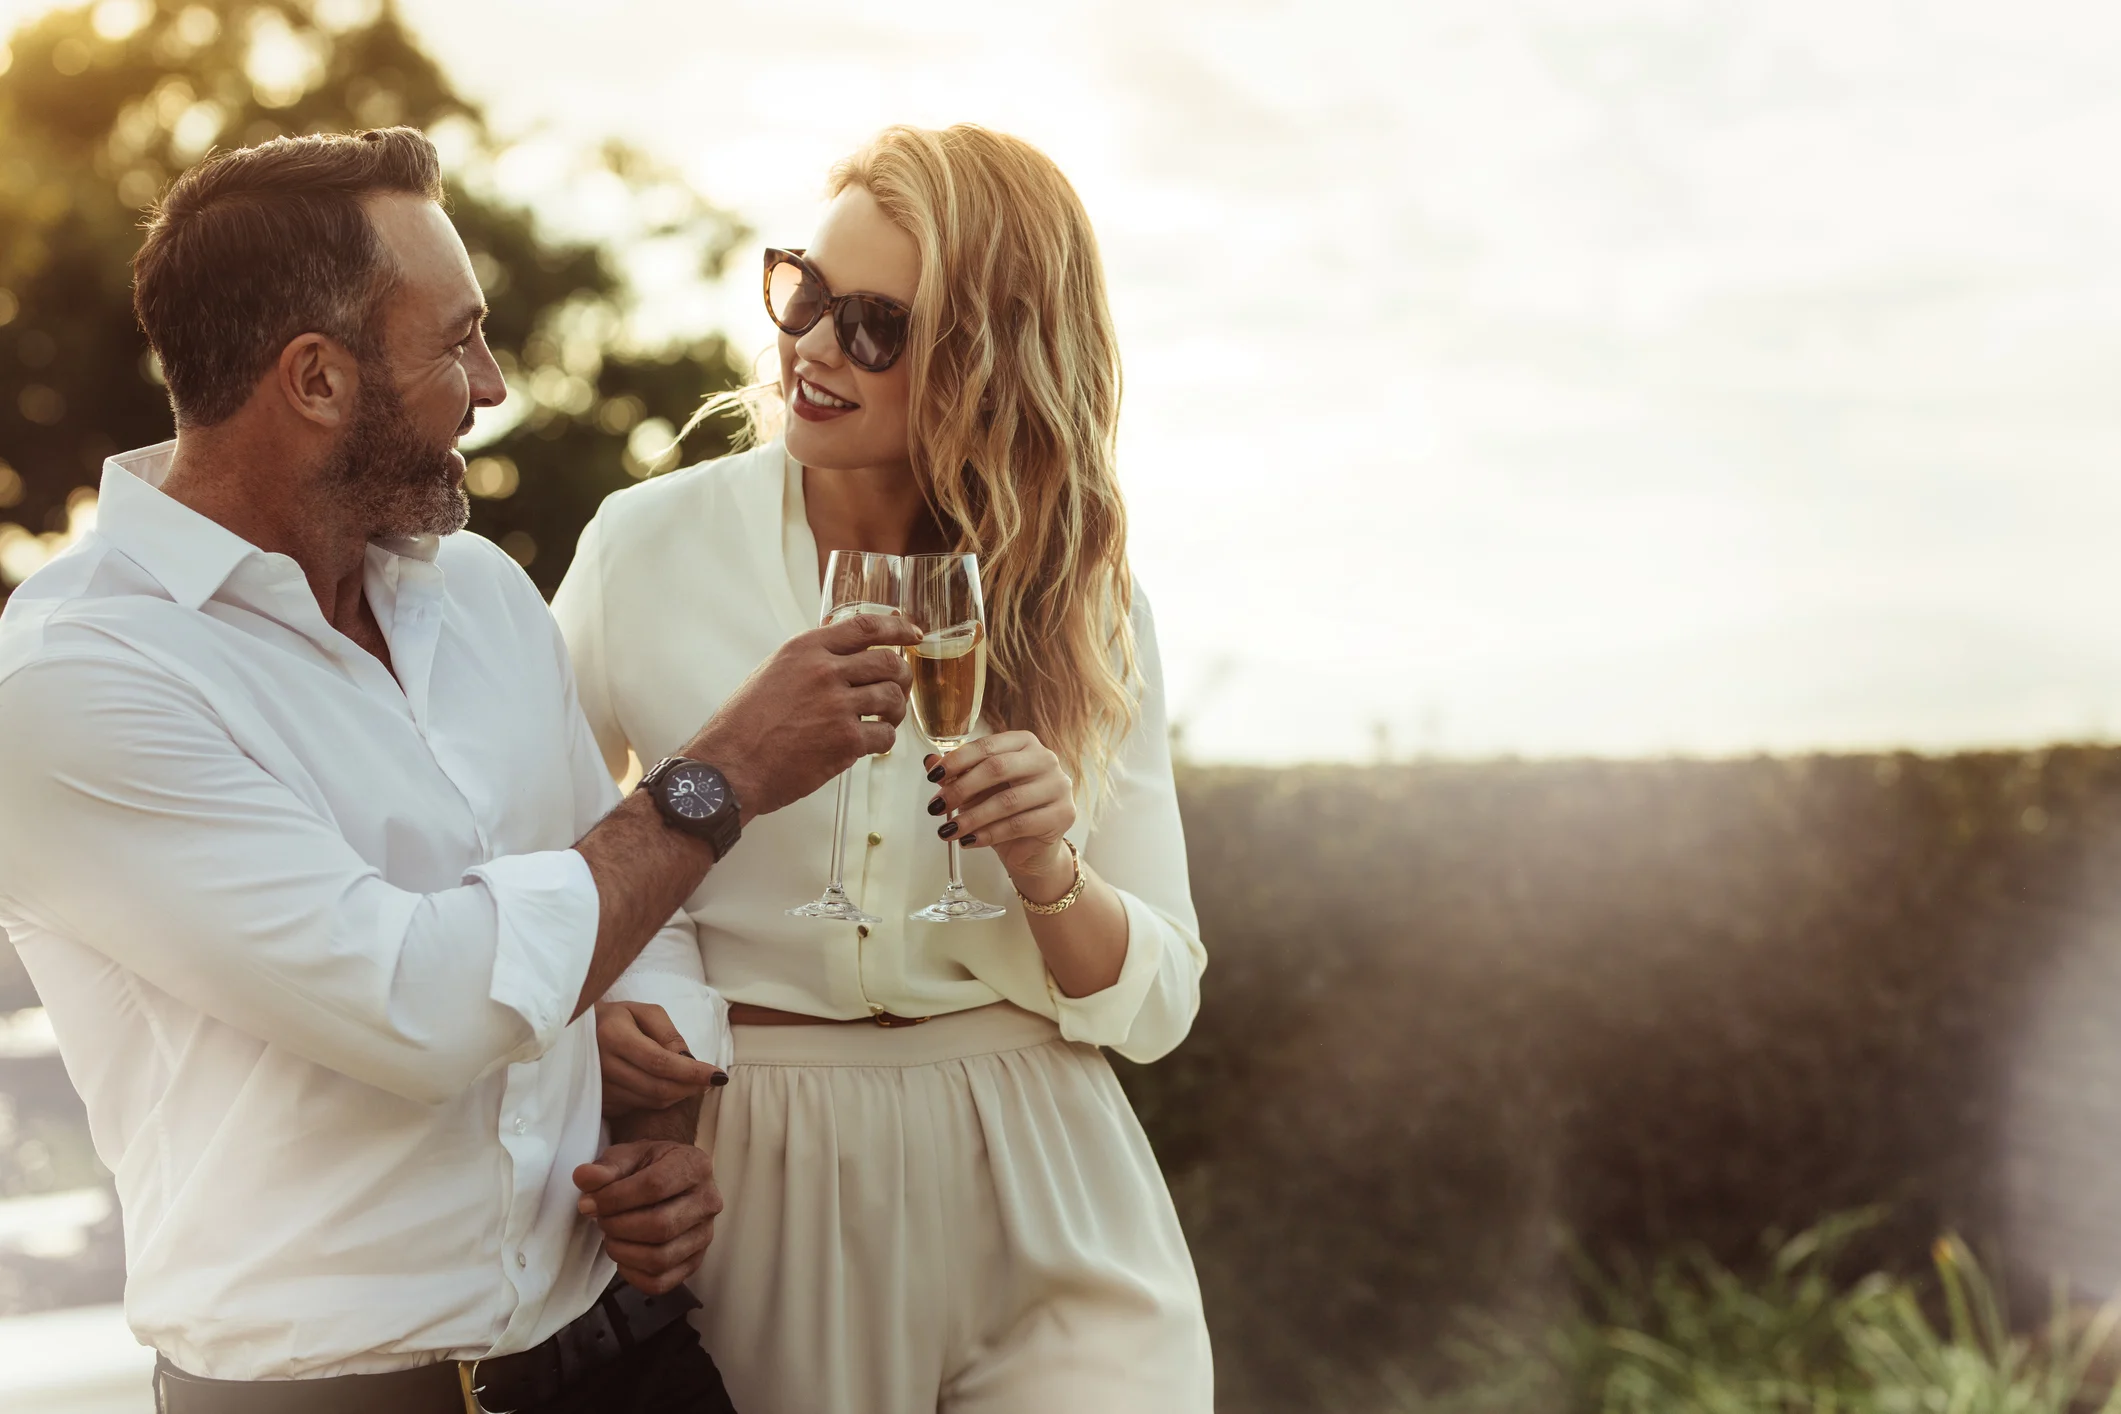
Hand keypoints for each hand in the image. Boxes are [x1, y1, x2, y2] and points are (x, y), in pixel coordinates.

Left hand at [573, 1140, 721, 1294]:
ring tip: (610, 1237)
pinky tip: (622, 1257)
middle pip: (660, 1226)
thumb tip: (584, 1178)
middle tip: (601, 1220)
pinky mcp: (695, 1262)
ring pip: (660, 1258)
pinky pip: (662, 1283)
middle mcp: (709, 1202)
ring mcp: (705, 1235)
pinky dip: (633, 1275)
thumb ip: (606, 1167)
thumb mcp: (629, 1155)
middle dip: (618, 1227)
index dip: (615, 1198)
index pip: (655, 1187)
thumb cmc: (649, 1165)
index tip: (590, 1202)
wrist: (670, 1176)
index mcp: (695, 1166)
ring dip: (623, 1252)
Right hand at [595, 1001, 723, 1115]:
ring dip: (679, 1095)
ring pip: (651, 1101)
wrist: (577, 1034)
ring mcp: (598, 1088)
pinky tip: (665, 1085)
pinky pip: (639, 1107)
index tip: (719, 1076)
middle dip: (691, 1087)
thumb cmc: (618, 1018)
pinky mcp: (600, 1102)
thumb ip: (669, 1034)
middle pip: (657, 1087)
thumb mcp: (645, 1012)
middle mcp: (602, 1065)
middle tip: (710, 1080)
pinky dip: (660, 1099)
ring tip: (690, 1080)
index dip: (692, 1072)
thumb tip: (689, 1061)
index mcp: (613, 1036)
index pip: (660, 1062)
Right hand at [687, 612, 919, 819]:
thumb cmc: (744, 725)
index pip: (864, 627)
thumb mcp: (772, 673)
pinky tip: (869, 744)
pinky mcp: (845, 741)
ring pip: (892, 697)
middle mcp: (824, 672)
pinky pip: (885, 735)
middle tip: (900, 687)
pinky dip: (883, 740)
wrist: (729, 766)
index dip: (897, 629)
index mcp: (805, 650)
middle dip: (902, 675)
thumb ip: (809, 661)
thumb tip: (842, 654)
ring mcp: (837, 707)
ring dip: (895, 710)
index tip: (912, 634)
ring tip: (885, 719)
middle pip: (888, 662)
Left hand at [928, 732, 1077, 893]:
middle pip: (997, 768)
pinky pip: (1019, 825)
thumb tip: (930, 762)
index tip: (933, 777)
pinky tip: (969, 841)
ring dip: (971, 817)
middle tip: (936, 807)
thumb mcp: (978, 791)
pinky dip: (989, 834)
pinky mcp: (1063, 815)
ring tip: (947, 830)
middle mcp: (1046, 759)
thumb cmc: (1006, 812)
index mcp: (1025, 743)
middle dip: (961, 789)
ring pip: (1007, 801)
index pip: (988, 746)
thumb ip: (957, 774)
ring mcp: (1058, 786)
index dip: (957, 760)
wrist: (1034, 848)